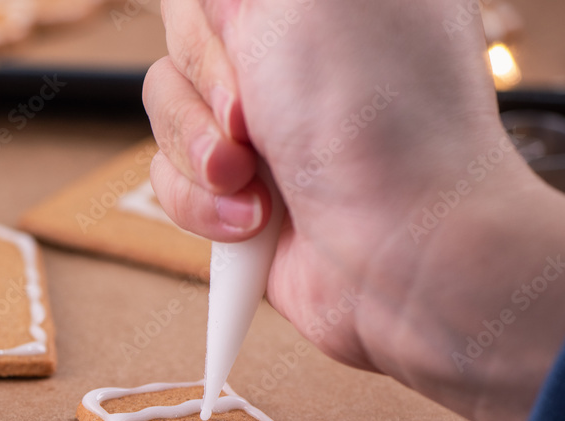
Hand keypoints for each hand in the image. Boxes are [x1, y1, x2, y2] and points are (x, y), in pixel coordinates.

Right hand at [144, 0, 564, 420]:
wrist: (399, 252)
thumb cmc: (373, 120)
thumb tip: (216, 1)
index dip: (214, 15)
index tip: (243, 37)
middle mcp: (290, 50)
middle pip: (182, 38)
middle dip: (205, 86)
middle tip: (253, 117)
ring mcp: (263, 122)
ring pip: (166, 109)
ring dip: (198, 153)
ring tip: (252, 182)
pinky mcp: (236, 187)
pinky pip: (168, 177)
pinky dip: (201, 204)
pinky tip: (252, 221)